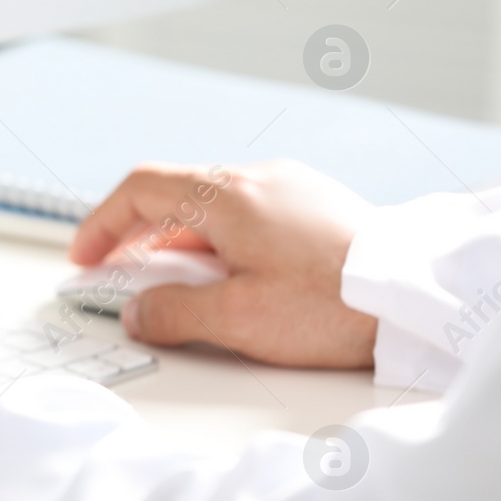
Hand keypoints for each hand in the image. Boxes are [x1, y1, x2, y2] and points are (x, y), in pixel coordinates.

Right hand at [69, 160, 377, 367]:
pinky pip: (245, 214)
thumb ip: (173, 314)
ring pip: (209, 206)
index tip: (84, 257)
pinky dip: (215, 239)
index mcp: (226, 196)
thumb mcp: (237, 321)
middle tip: (115, 274)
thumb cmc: (333, 303)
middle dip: (134, 236)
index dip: (101, 223)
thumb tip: (137, 313)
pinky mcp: (315, 206)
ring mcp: (289, 188)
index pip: (139, 190)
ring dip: (177, 241)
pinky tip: (223, 277)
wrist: (416, 295)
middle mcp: (256, 179)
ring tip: (168, 285)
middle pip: (172, 195)